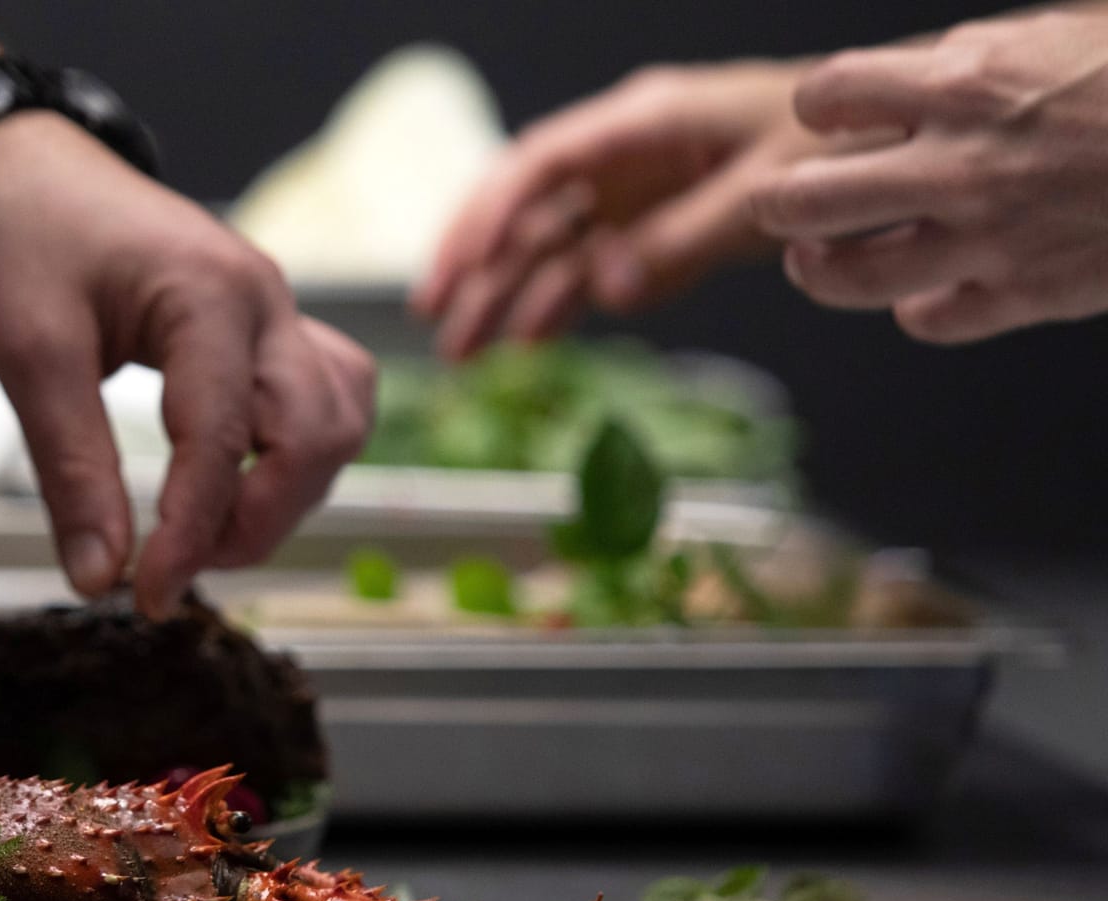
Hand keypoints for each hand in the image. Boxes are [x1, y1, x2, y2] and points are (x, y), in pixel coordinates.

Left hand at [0, 113, 376, 617]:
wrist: (10, 164)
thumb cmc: (16, 233)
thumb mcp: (26, 353)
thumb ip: (71, 471)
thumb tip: (100, 576)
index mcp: (209, 294)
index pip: (224, 441)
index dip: (190, 535)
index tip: (145, 595)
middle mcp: (263, 300)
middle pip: (315, 435)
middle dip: (254, 522)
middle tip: (172, 569)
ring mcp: (272, 311)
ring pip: (336, 420)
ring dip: (286, 491)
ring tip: (202, 532)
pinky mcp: (261, 327)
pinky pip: (321, 396)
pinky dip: (292, 454)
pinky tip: (233, 482)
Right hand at [414, 61, 821, 358]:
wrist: (889, 145)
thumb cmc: (836, 145)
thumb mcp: (768, 190)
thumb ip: (684, 240)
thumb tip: (607, 290)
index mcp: (643, 122)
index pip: (540, 164)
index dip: (488, 213)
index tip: (455, 267)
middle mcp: (623, 157)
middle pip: (526, 207)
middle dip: (474, 260)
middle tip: (434, 316)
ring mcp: (634, 195)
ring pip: (547, 246)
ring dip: (503, 296)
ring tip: (463, 353)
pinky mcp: (652, 231)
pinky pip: (589, 271)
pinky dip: (557, 305)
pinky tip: (526, 343)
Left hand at [753, 10, 1107, 343]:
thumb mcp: (1057, 35)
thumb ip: (973, 64)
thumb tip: (915, 81)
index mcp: (962, 82)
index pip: (826, 98)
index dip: (820, 109)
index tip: (830, 118)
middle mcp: (957, 164)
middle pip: (799, 199)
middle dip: (779, 201)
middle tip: (783, 201)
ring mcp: (986, 237)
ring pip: (843, 275)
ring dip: (818, 268)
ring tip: (815, 258)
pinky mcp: (1026, 293)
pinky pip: (928, 319)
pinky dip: (917, 308)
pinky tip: (925, 293)